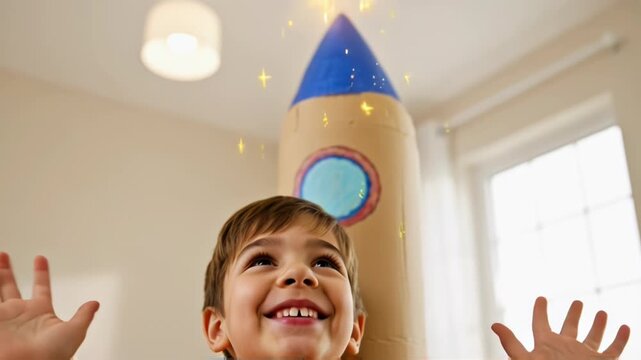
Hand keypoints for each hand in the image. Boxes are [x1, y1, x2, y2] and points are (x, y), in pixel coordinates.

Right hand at [0, 252, 98, 359]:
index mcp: (40, 312)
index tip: (40, 258)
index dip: (41, 272)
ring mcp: (4, 317)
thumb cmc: (51, 355)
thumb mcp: (74, 332)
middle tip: (4, 255)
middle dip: (6, 271)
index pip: (41, 287)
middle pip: (10, 286)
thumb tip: (96, 303)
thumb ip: (83, 316)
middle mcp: (20, 313)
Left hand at [492, 296, 629, 358]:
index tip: (541, 298)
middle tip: (578, 302)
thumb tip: (494, 325)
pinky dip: (620, 339)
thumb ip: (511, 343)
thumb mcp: (524, 359)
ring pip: (592, 337)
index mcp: (546, 345)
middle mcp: (565, 348)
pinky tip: (624, 328)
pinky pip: (613, 350)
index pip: (541, 323)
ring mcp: (583, 356)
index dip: (540, 310)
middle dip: (574, 315)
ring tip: (601, 313)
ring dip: (597, 325)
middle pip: (570, 328)